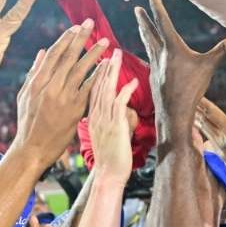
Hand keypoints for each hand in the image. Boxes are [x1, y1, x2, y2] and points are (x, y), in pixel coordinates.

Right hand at [13, 20, 114, 166]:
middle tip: (90, 23)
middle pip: (67, 57)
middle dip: (80, 38)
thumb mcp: (25, 96)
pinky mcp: (75, 109)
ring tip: (105, 42)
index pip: (53, 54)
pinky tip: (107, 66)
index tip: (75, 27)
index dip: (65, 39)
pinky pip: (89, 88)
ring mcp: (63, 97)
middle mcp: (50, 87)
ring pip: (80, 69)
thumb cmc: (28, 122)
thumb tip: (41, 52)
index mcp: (37, 82)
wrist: (33, 148)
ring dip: (93, 53)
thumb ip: (34, 73)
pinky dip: (98, 75)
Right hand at [87, 50, 139, 184]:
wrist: (108, 175)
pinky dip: (126, 91)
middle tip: (109, 50)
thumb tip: (118, 114)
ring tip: (117, 55)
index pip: (92, 91)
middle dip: (104, 66)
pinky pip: (120, 103)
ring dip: (112, 72)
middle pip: (98, 86)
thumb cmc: (110, 160)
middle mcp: (96, 117)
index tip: (100, 60)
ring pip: (106, 90)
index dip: (97, 75)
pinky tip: (134, 81)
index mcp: (92, 118)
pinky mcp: (115, 125)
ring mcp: (104, 120)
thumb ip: (109, 123)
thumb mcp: (104, 137)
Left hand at [135, 0, 225, 129]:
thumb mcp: (209, 67)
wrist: (173, 113)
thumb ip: (224, 50)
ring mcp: (154, 67)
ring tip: (141, 26)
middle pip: (149, 32)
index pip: (163, 22)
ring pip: (148, 45)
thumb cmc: (191, 89)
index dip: (157, 6)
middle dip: (143, 19)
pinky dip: (150, 51)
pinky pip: (151, 59)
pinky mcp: (153, 77)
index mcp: (172, 48)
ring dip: (144, 33)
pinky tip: (152, 56)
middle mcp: (159, 55)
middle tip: (136, 9)